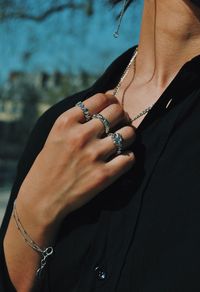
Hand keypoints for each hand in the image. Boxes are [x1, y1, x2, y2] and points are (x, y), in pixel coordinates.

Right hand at [17, 94, 135, 226]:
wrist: (42, 198)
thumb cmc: (49, 164)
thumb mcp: (56, 134)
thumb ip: (77, 119)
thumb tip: (105, 102)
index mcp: (66, 122)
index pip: (100, 98)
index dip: (110, 100)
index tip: (111, 106)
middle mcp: (80, 135)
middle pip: (117, 111)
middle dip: (121, 115)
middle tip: (119, 122)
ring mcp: (93, 155)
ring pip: (128, 133)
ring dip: (128, 135)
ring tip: (121, 140)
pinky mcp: (103, 175)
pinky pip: (130, 157)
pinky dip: (128, 156)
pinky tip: (120, 159)